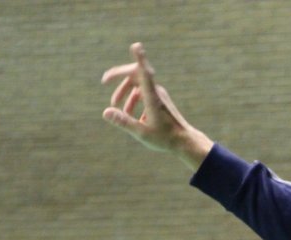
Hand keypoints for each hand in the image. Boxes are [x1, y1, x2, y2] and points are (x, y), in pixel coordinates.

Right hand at [101, 42, 212, 170]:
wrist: (185, 142)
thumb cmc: (165, 139)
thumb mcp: (141, 133)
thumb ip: (123, 122)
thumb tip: (105, 112)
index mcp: (152, 98)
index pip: (145, 73)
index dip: (140, 59)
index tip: (136, 45)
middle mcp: (156, 93)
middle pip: (136, 75)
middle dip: (119, 77)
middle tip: (104, 80)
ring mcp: (159, 95)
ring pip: (139, 86)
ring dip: (126, 93)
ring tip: (117, 109)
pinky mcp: (161, 100)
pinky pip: (144, 94)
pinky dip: (135, 101)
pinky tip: (132, 117)